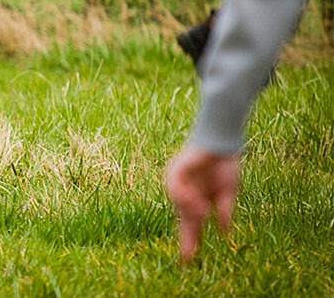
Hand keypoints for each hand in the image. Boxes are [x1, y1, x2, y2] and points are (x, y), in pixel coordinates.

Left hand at [165, 145, 239, 261]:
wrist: (221, 144)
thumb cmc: (223, 165)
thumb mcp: (227, 192)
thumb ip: (224, 210)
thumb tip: (224, 232)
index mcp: (197, 200)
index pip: (191, 225)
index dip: (191, 241)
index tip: (189, 260)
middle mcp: (185, 194)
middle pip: (183, 219)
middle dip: (187, 237)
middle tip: (188, 255)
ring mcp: (179, 183)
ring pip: (179, 205)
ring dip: (191, 211)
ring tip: (203, 212)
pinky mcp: (177, 170)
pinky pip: (175, 187)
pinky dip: (185, 196)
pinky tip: (197, 200)